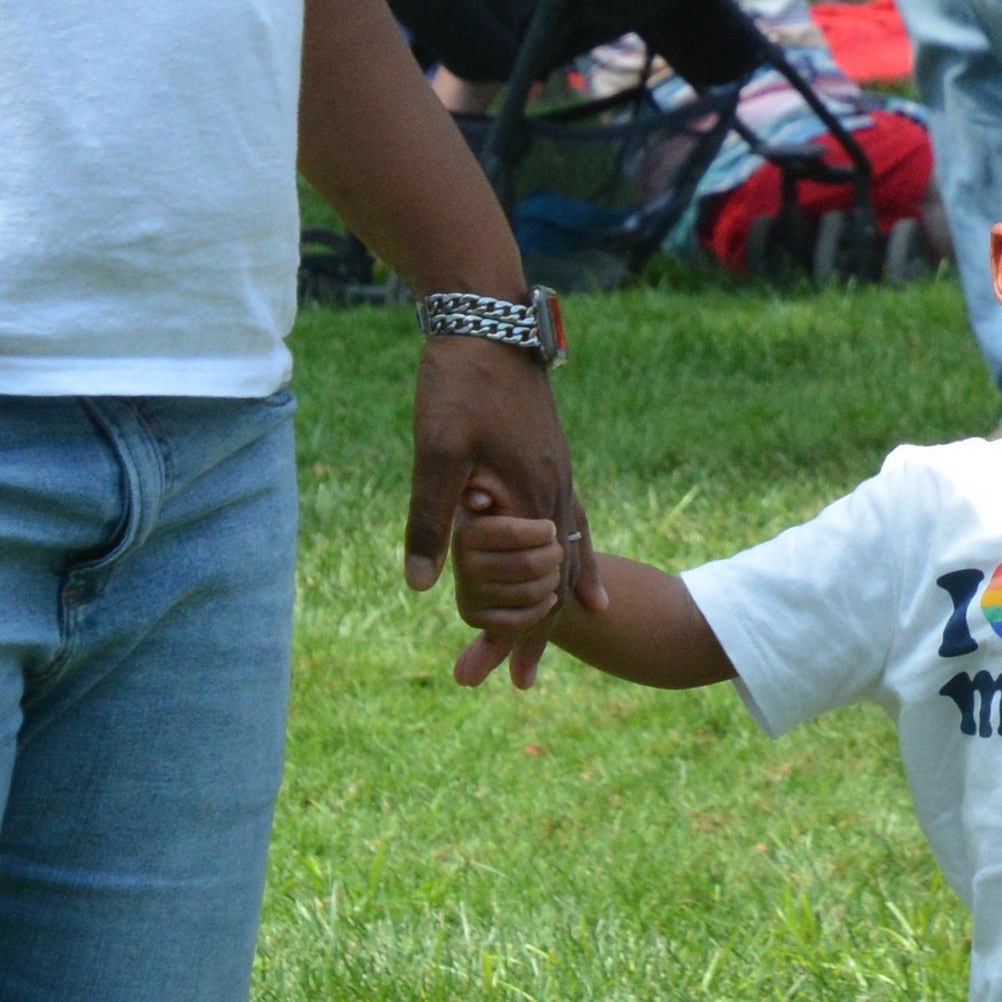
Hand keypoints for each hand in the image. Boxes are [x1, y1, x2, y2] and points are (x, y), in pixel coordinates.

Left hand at [405, 327, 583, 686]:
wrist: (489, 317)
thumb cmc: (459, 382)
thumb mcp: (435, 451)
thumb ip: (429, 519)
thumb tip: (420, 585)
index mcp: (531, 499)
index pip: (532, 587)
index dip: (515, 637)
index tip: (501, 680)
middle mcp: (557, 492)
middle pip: (557, 580)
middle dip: (538, 634)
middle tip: (520, 685)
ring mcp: (560, 473)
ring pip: (572, 549)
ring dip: (565, 594)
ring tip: (581, 627)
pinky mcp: (552, 456)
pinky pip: (574, 517)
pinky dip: (577, 548)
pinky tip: (575, 554)